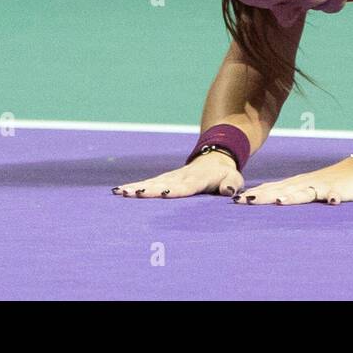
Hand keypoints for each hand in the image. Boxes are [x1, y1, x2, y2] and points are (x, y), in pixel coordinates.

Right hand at [112, 150, 241, 198]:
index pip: (186, 186)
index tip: (162, 193)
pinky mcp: (164, 179)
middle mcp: (181, 176)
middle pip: (162, 183)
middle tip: (131, 194)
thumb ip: (231, 184)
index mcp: (198, 178)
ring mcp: (171, 177)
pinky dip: (134, 186)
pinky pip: (148, 182)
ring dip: (136, 187)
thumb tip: (228, 191)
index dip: (175, 190)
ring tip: (120, 192)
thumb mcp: (234, 178)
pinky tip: (119, 191)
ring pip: (152, 182)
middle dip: (148, 189)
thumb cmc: (225, 174)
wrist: (215, 158)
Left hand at [232, 155, 352, 205]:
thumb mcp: (307, 187)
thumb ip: (291, 193)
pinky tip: (330, 201)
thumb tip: (269, 199)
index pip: (272, 188)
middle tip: (245, 201)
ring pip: (305, 192)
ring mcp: (321, 186)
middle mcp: (305, 183)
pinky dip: (331, 197)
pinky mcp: (338, 190)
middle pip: (282, 190)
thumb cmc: (330, 181)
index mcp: (296, 184)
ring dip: (294, 197)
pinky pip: (334, 194)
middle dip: (265, 196)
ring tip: (281, 202)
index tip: (236, 200)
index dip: (256, 194)